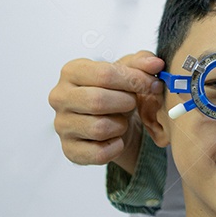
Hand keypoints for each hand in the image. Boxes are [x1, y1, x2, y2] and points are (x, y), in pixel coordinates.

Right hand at [49, 50, 165, 170]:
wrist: (113, 122)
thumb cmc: (118, 93)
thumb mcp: (130, 71)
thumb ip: (142, 62)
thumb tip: (155, 64)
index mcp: (72, 71)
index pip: (104, 74)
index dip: (134, 79)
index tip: (153, 84)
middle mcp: (60, 97)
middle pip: (98, 101)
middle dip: (126, 103)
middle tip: (133, 103)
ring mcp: (61, 125)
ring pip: (99, 128)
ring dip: (120, 125)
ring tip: (121, 121)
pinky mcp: (69, 150)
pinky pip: (98, 153)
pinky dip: (115, 147)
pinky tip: (117, 139)